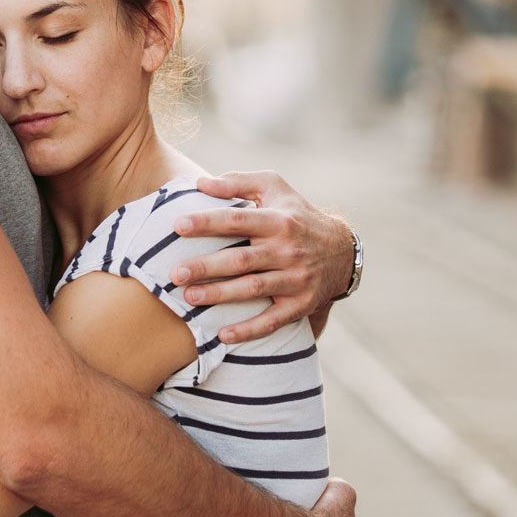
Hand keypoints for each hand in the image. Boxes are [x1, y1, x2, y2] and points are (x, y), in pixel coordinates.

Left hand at [169, 170, 354, 343]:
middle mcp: (287, 250)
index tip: (178, 226)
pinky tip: (223, 335)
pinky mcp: (300, 304)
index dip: (206, 223)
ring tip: (189, 298)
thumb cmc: (295, 215)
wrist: (341, 251)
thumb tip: (201, 182)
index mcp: (278, 220)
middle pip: (241, 259)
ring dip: (220, 296)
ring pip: (253, 289)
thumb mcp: (274, 188)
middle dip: (206, 267)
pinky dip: (248, 330)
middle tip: (175, 273)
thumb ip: (238, 182)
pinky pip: (272, 320)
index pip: (237, 220)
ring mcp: (295, 279)